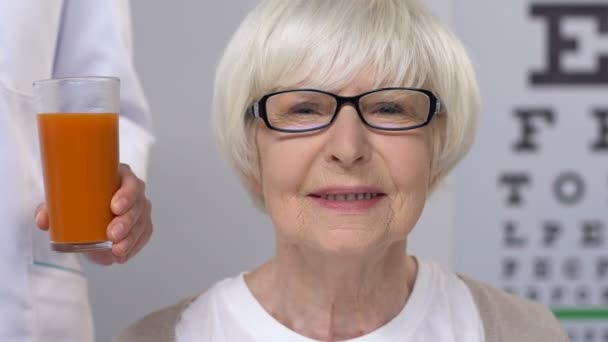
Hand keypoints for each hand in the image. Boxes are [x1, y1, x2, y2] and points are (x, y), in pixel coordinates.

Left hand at [35, 163, 153, 264]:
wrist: (88, 209)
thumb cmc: (81, 197)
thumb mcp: (64, 199)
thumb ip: (51, 208)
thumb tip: (44, 220)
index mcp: (120, 177)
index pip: (131, 183)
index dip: (127, 195)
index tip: (114, 208)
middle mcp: (134, 192)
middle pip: (138, 205)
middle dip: (127, 222)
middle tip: (112, 234)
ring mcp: (140, 209)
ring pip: (142, 223)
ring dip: (131, 239)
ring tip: (117, 251)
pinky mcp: (141, 225)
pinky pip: (143, 235)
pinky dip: (134, 247)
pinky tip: (123, 255)